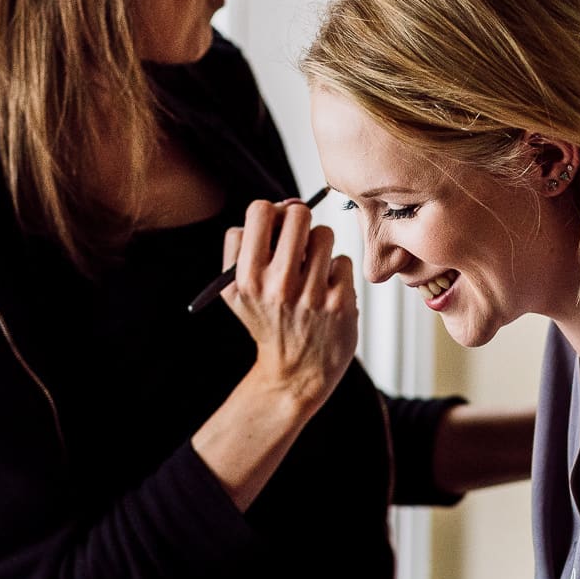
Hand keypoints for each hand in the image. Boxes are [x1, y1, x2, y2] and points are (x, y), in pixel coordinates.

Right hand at [222, 198, 357, 409]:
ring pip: (324, 234)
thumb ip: (244, 244)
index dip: (270, 214)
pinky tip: (327, 292)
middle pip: (298, 214)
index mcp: (247, 278)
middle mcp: (278, 285)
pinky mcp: (340, 302)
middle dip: (299, 221)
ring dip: (319, 247)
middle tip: (298, 240)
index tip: (274, 229)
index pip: (260, 211)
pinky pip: (343, 260)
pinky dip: (336, 272)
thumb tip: (284, 206)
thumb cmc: (268, 321)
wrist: (296, 372)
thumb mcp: (237, 290)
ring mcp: (312, 294)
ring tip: (312, 269)